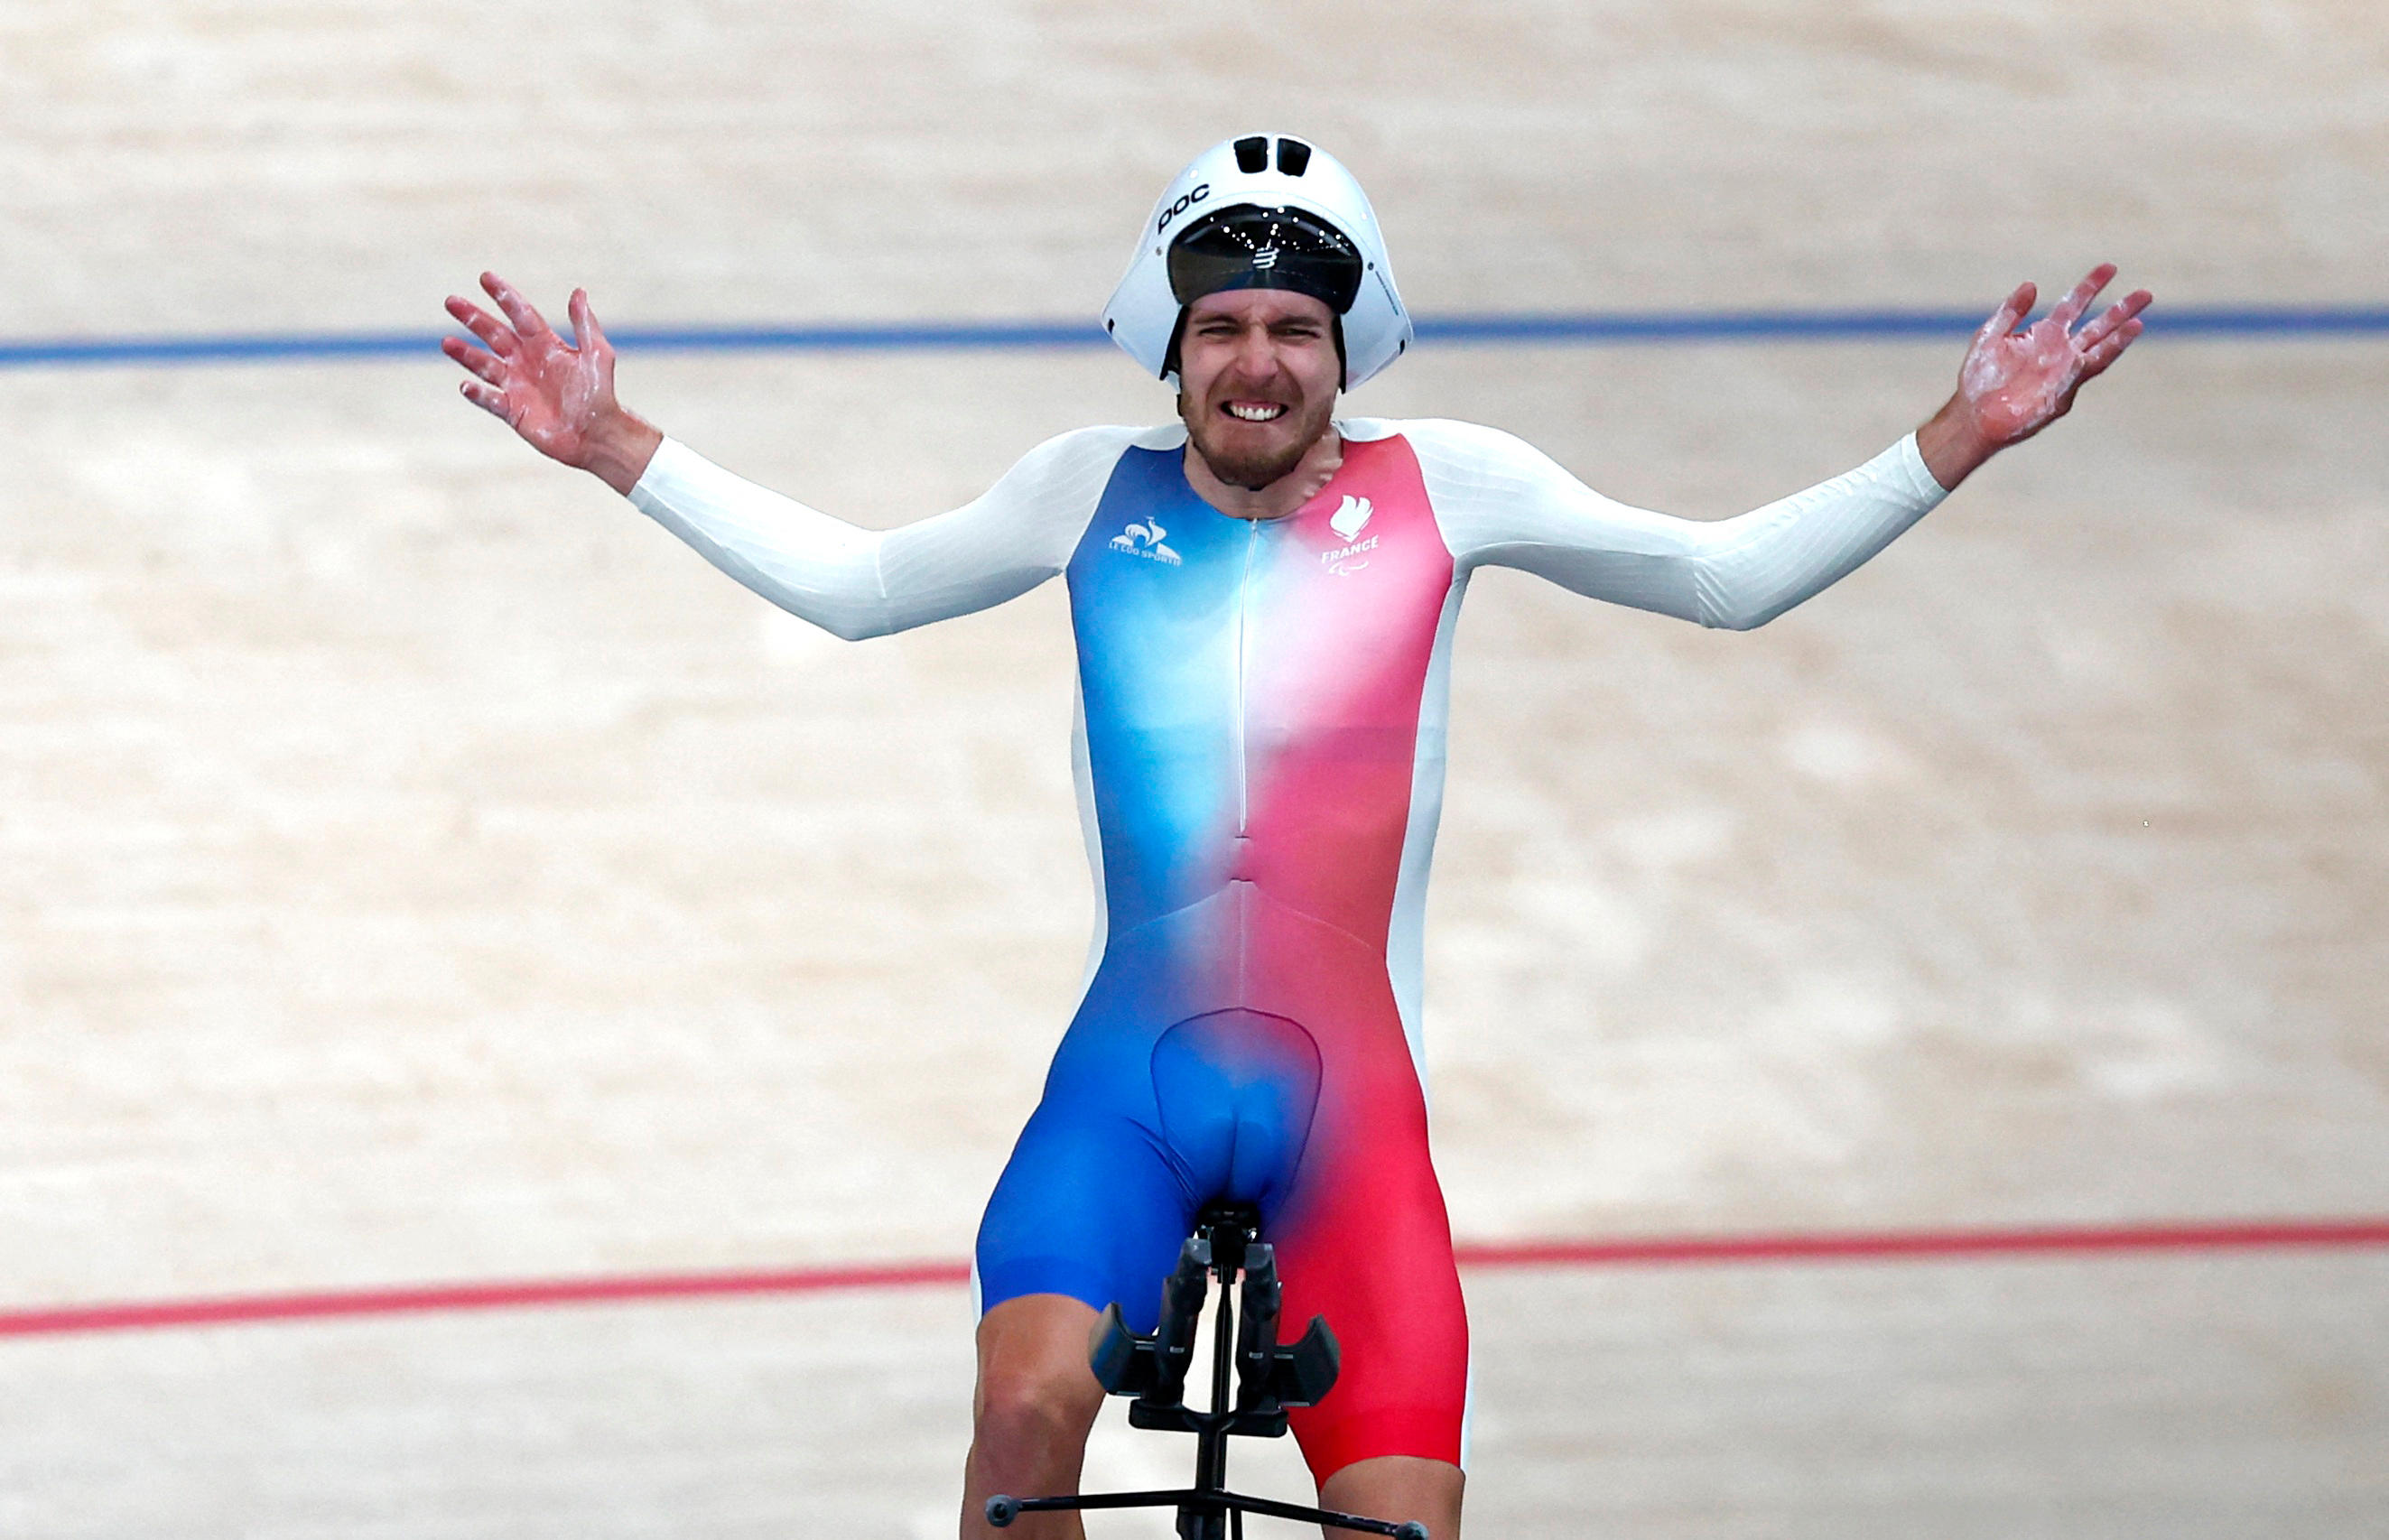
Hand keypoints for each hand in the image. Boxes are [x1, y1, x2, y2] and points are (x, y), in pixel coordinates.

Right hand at [442, 273, 661, 494]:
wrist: (599, 435)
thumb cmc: (601, 395)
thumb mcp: (596, 355)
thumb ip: (584, 324)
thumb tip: (578, 292)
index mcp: (545, 345)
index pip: (520, 314)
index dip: (504, 296)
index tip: (485, 277)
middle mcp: (526, 362)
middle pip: (494, 334)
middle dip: (473, 318)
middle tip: (451, 301)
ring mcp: (517, 386)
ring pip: (485, 365)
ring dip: (466, 354)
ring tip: (447, 342)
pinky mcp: (513, 411)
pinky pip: (490, 400)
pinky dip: (478, 394)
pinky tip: (465, 385)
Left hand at [1916, 264, 2151, 489]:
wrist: (1973, 415)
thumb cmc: (1979, 378)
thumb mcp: (1990, 335)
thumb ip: (2010, 311)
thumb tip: (2031, 285)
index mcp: (2044, 333)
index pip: (2074, 304)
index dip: (2091, 286)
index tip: (2110, 267)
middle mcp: (2060, 351)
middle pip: (2098, 327)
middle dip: (2121, 311)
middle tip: (2146, 294)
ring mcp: (2064, 374)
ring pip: (2099, 352)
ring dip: (2119, 339)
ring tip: (2138, 323)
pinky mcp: (2061, 395)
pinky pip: (2077, 377)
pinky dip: (2087, 366)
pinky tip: (2098, 352)